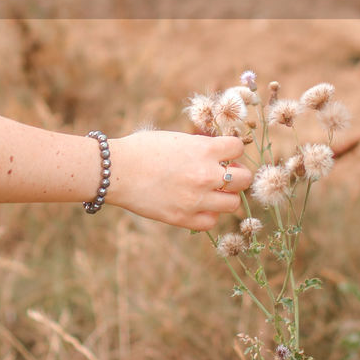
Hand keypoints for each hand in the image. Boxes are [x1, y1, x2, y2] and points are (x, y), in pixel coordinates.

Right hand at [106, 130, 252, 230]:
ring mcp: (196, 199)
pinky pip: (212, 221)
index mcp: (204, 149)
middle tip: (222, 175)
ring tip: (210, 193)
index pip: (238, 148)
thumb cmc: (141, 149)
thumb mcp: (175, 138)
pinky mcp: (183, 218)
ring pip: (233, 203)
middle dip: (236, 175)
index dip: (232, 151)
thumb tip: (218, 154)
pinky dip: (208, 214)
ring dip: (225, 197)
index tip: (223, 154)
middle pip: (244, 179)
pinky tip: (196, 206)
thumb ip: (200, 147)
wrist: (116, 171)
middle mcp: (206, 175)